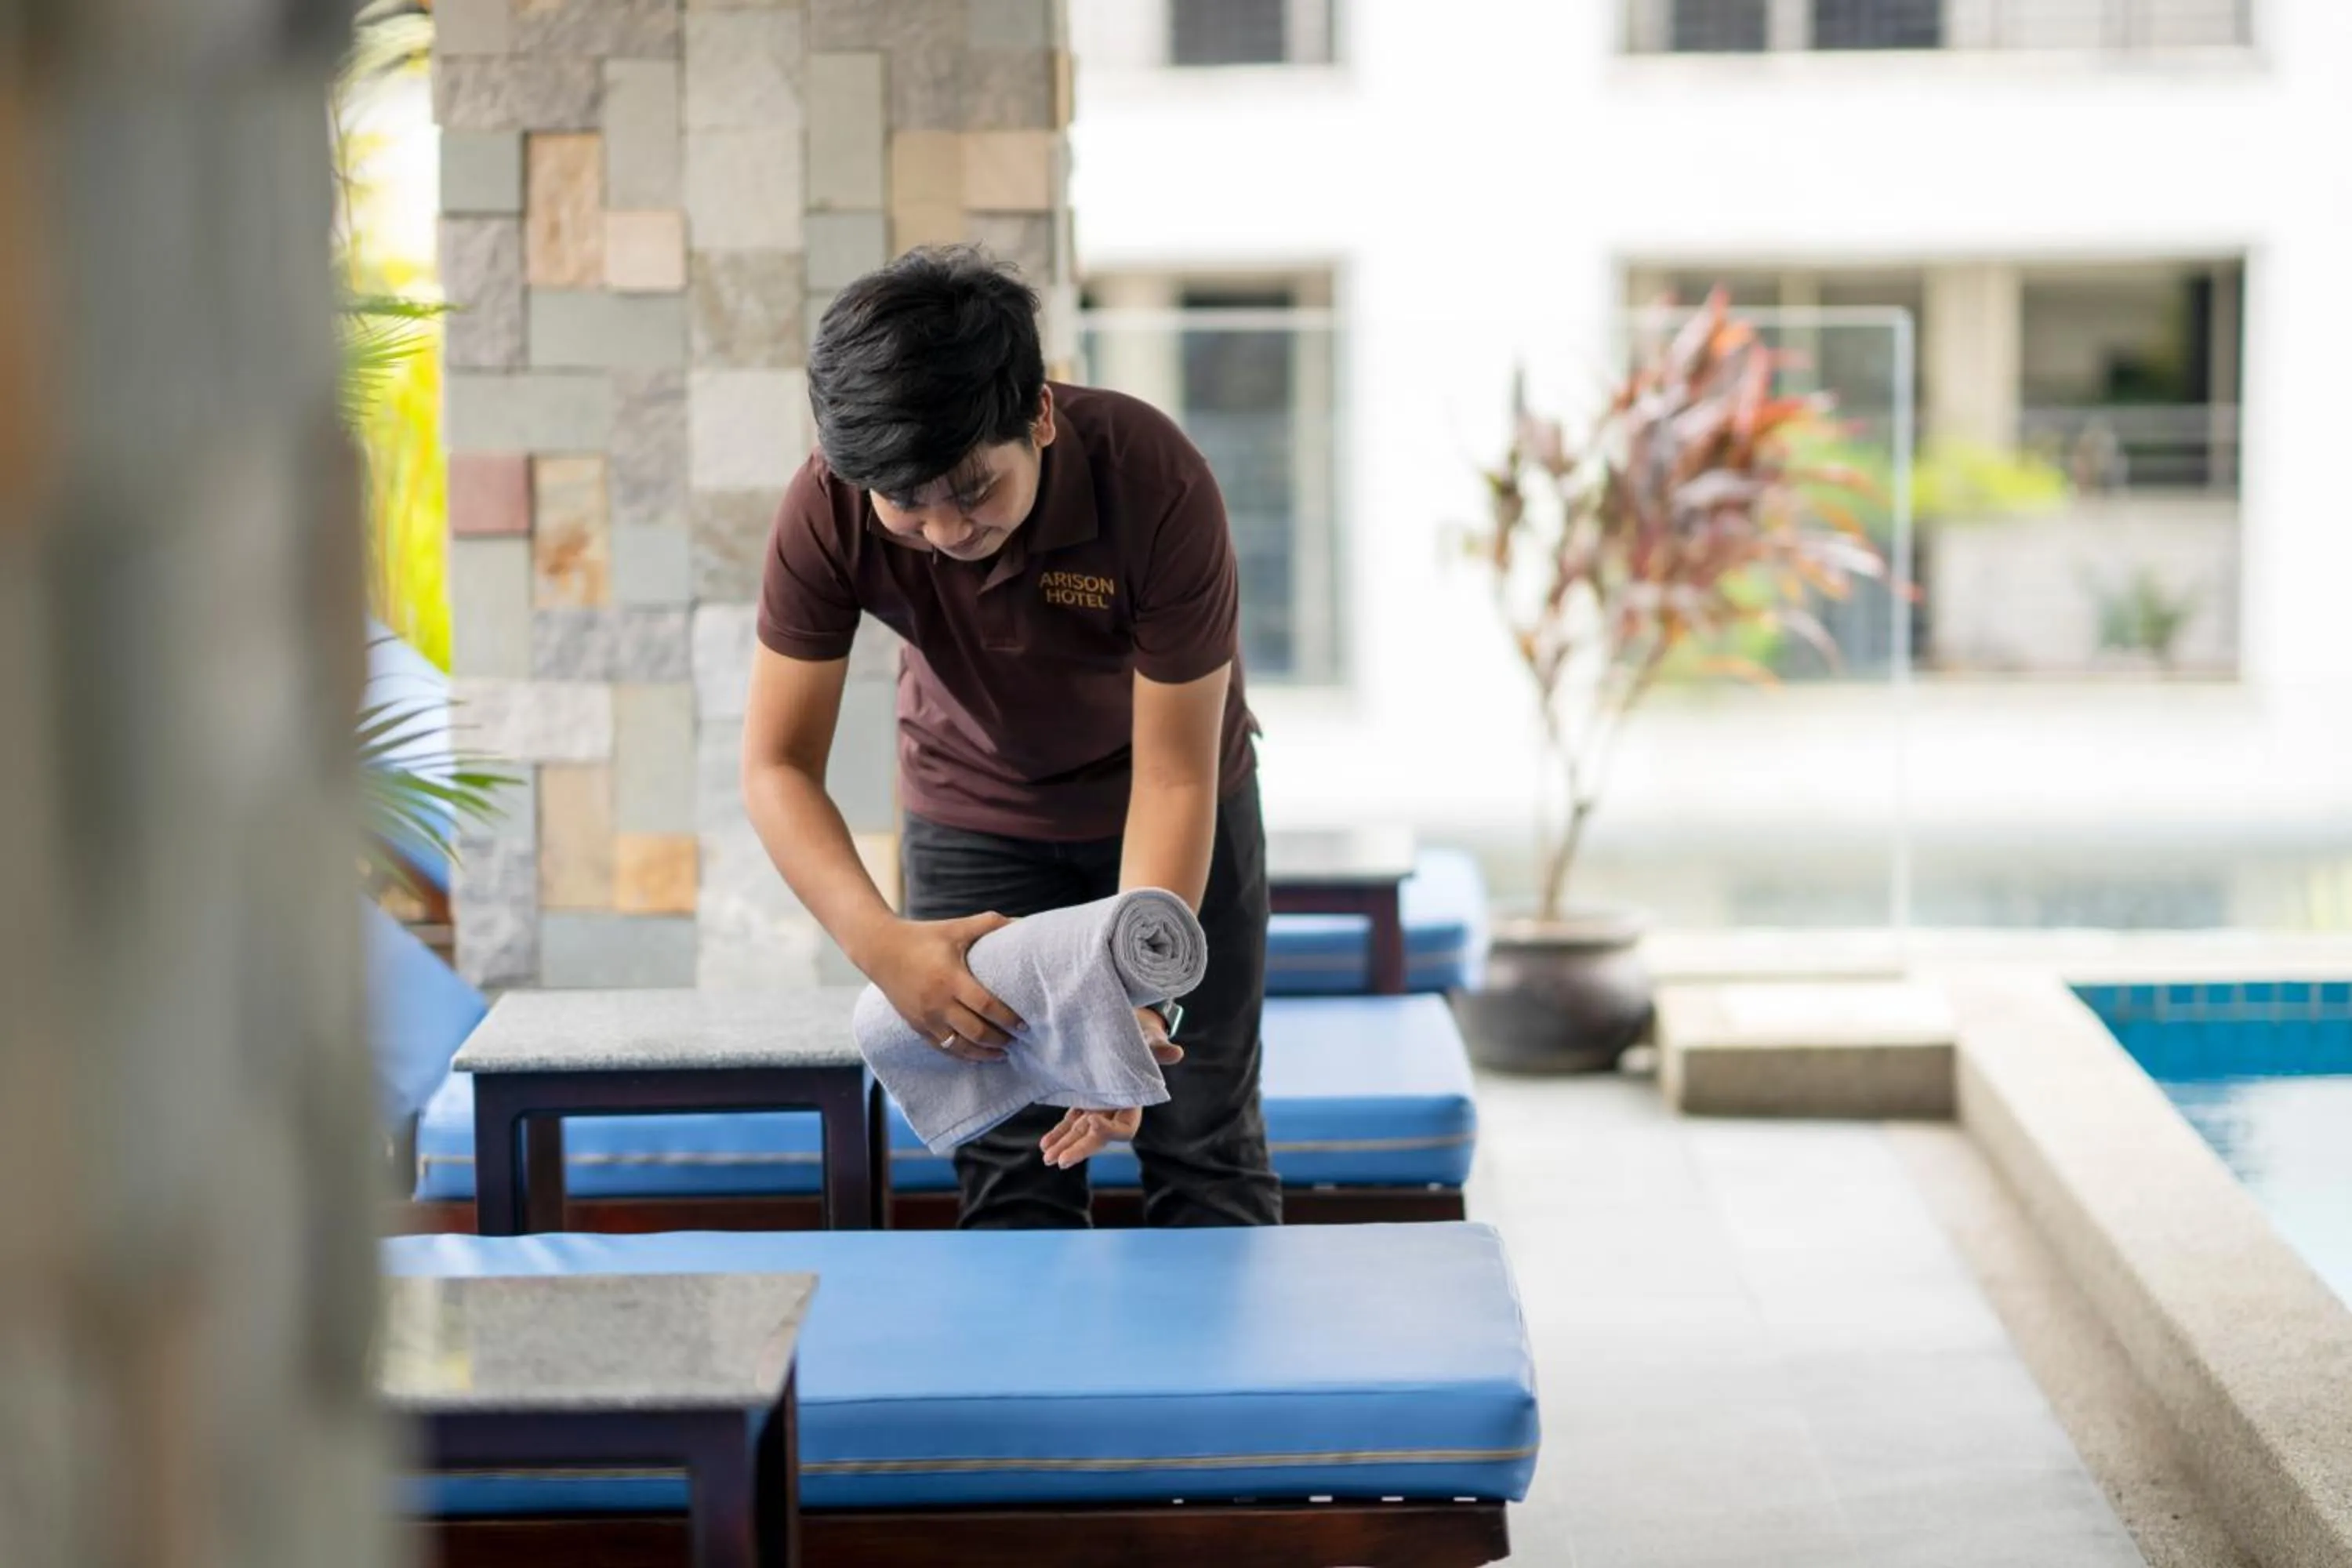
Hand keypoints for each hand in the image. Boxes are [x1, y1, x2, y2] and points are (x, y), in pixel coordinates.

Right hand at [865, 914, 1023, 1062]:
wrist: (879, 949)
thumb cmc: (922, 936)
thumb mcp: (955, 928)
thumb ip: (988, 924)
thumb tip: (1021, 921)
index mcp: (950, 979)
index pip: (985, 1006)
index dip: (1008, 1019)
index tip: (1025, 1025)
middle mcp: (937, 1002)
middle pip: (975, 1032)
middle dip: (1000, 1040)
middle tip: (1019, 1040)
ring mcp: (925, 1017)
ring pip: (959, 1046)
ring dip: (983, 1053)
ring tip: (1003, 1053)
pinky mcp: (916, 1025)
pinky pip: (942, 1048)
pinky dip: (962, 1056)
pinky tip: (977, 1056)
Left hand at [1035, 1007, 1179, 1168]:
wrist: (1125, 1034)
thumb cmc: (1141, 1039)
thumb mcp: (1149, 1041)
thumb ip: (1159, 1049)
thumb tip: (1176, 1053)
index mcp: (1133, 1102)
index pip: (1125, 1128)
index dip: (1109, 1129)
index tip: (1091, 1120)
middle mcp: (1115, 1111)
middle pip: (1098, 1136)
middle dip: (1080, 1148)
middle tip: (1062, 1161)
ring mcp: (1097, 1108)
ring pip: (1080, 1133)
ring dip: (1064, 1146)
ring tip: (1048, 1158)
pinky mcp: (1082, 1103)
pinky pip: (1070, 1123)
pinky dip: (1058, 1134)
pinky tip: (1045, 1145)